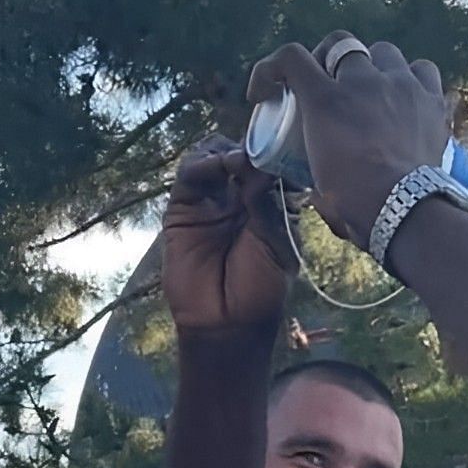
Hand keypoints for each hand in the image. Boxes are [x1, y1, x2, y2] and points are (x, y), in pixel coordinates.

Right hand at [162, 136, 297, 335]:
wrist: (226, 322)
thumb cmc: (260, 287)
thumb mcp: (276, 240)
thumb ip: (267, 200)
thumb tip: (259, 161)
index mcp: (269, 201)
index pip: (270, 161)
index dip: (276, 150)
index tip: (285, 145)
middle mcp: (238, 195)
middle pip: (240, 151)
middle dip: (252, 147)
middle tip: (260, 155)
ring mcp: (210, 200)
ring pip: (213, 155)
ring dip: (226, 151)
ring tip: (240, 162)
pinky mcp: (183, 209)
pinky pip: (189, 175)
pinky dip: (202, 163)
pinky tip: (218, 166)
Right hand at [248, 33, 451, 247]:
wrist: (403, 209)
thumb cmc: (353, 203)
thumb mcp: (316, 179)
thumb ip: (312, 160)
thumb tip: (315, 172)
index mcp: (325, 101)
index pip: (290, 57)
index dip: (271, 68)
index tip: (266, 91)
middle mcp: (362, 80)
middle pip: (339, 42)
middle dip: (327, 60)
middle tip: (327, 84)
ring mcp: (400, 84)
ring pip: (383, 51)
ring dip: (372, 66)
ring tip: (372, 90)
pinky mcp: (430, 97)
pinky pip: (421, 69)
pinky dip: (411, 77)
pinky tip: (406, 94)